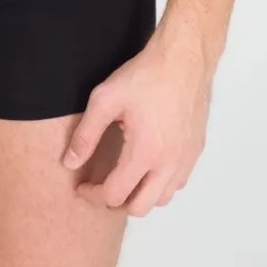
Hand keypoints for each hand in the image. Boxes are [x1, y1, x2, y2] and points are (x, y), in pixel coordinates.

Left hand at [61, 29, 213, 216]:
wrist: (183, 58)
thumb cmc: (146, 75)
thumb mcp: (104, 99)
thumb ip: (86, 135)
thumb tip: (70, 162)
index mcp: (144, 153)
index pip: (115, 195)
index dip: (92, 196)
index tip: (82, 186)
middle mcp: (169, 163)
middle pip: (140, 208)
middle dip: (116, 203)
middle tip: (101, 187)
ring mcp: (186, 159)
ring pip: (162, 198)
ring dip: (141, 195)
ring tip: (123, 177)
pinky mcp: (196, 150)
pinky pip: (178, 182)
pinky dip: (161, 183)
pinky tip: (148, 163)